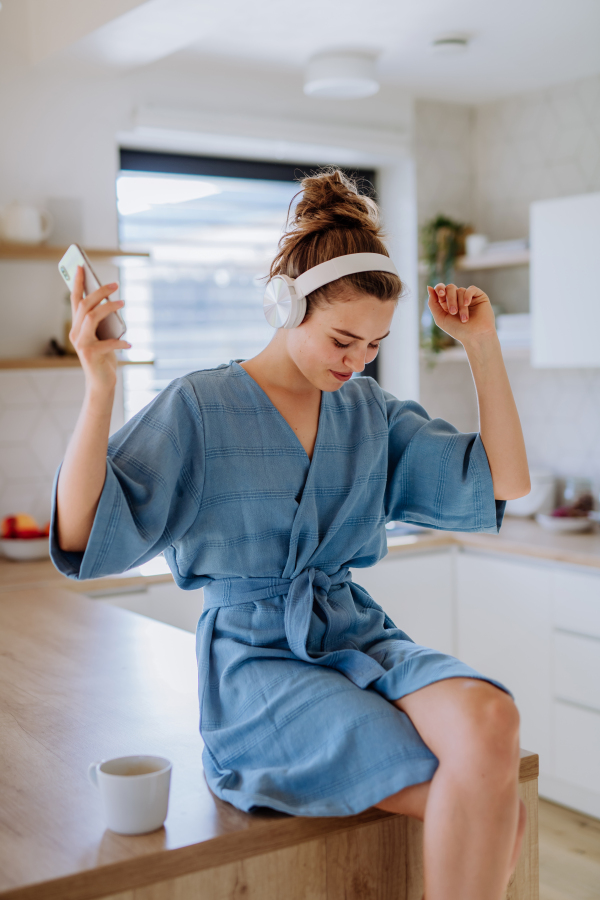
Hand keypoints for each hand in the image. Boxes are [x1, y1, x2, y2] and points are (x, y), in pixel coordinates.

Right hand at [69, 266, 130, 391]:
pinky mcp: (89, 354)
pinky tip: (129, 344)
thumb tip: (113, 304)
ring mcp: (80, 343)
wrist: (101, 383)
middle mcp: (75, 333)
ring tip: (123, 303)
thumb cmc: (104, 357)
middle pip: (84, 305)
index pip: (75, 300)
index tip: (81, 266)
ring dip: (108, 308)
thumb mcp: (104, 336)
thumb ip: (104, 322)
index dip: (76, 283)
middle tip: (115, 284)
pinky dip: (119, 342)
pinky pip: (107, 342)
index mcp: (77, 326)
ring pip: (91, 317)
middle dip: (99, 292)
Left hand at [427, 283, 496, 345]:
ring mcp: (468, 297)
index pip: (441, 289)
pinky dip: (468, 295)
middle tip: (453, 312)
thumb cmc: (458, 330)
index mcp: (447, 303)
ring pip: (461, 291)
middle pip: (450, 288)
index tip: (441, 294)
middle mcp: (457, 298)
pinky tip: (467, 304)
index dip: (439, 288)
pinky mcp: (479, 296)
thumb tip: (429, 287)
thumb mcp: (440, 318)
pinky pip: (471, 289)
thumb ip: (433, 303)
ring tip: (464, 319)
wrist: (475, 336)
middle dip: (451, 300)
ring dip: (461, 306)